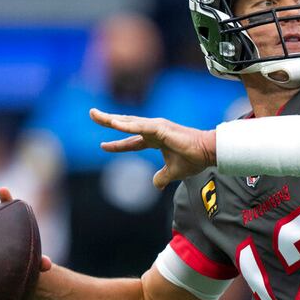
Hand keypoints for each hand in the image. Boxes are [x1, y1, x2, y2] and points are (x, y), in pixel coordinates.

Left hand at [90, 108, 215, 188]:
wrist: (207, 153)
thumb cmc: (193, 159)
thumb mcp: (173, 172)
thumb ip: (162, 177)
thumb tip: (155, 185)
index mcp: (156, 139)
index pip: (132, 141)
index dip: (117, 144)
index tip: (102, 146)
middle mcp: (154, 130)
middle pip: (126, 124)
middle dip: (108, 120)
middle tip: (92, 114)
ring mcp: (157, 127)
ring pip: (129, 122)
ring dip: (112, 119)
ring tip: (96, 116)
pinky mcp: (161, 128)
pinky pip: (139, 127)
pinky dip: (126, 125)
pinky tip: (113, 124)